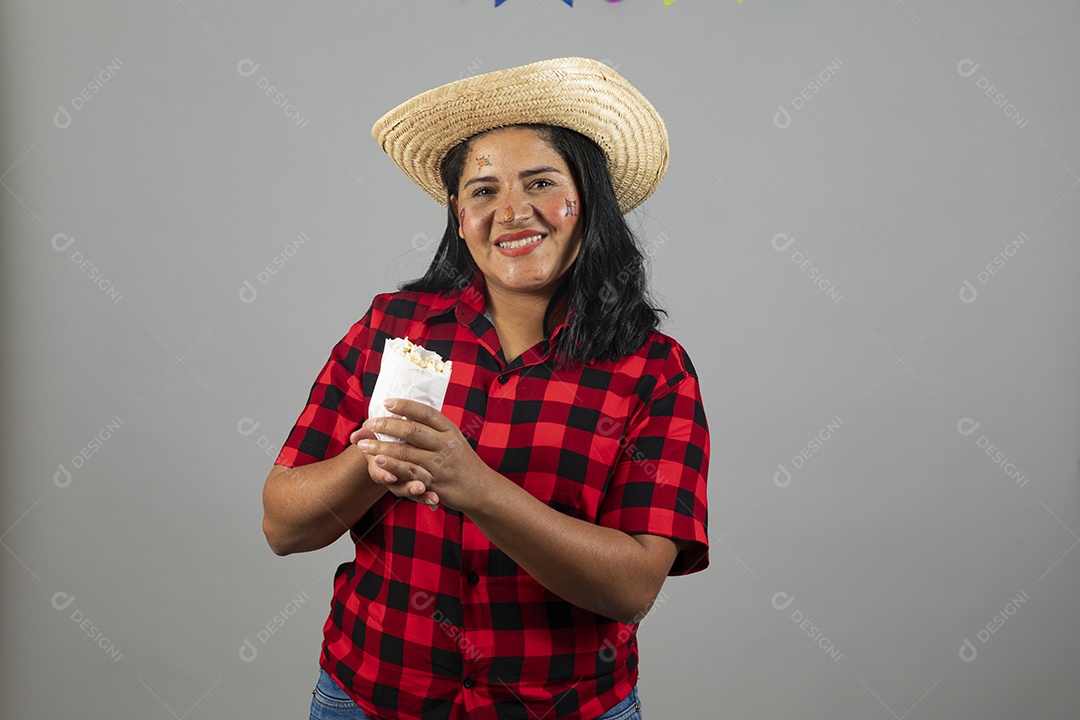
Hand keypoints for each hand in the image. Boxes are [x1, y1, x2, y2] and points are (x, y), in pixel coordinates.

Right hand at [349, 425, 440, 507]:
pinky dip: (430, 499)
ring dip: (422, 496)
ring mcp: (406, 483)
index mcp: (380, 467)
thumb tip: (355, 436)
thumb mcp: (374, 436)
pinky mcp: (419, 485)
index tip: (391, 476)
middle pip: (399, 487)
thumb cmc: (383, 439)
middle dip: (409, 488)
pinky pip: (425, 496)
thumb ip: (365, 435)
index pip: (380, 474)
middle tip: (419, 487)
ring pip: (413, 493)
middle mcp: (393, 478)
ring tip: (433, 498)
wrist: (389, 449)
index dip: (384, 475)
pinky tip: (437, 502)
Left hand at [353, 398, 492, 511]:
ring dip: (382, 447)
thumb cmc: (462, 461)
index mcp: (450, 430)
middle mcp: (446, 445)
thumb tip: (405, 416)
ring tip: (363, 444)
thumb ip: (432, 429)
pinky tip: (378, 462)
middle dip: (386, 425)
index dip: (405, 406)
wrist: (482, 489)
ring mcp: (440, 464)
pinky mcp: (434, 482)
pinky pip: (409, 473)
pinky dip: (392, 467)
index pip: (426, 412)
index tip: (386, 402)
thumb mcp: (453, 439)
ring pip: (406, 452)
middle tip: (368, 423)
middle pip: (412, 430)